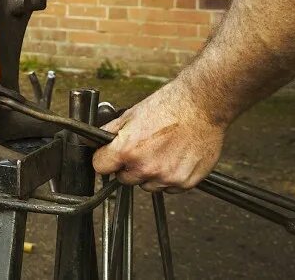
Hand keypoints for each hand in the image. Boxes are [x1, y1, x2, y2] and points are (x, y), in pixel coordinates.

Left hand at [92, 81, 226, 191]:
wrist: (200, 106)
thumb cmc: (167, 107)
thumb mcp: (130, 115)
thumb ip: (110, 132)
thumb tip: (94, 140)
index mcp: (127, 151)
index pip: (101, 167)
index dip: (104, 160)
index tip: (110, 157)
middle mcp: (145, 168)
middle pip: (124, 179)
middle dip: (128, 167)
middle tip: (142, 150)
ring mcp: (166, 177)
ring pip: (147, 185)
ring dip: (150, 174)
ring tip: (161, 152)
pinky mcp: (185, 182)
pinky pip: (169, 188)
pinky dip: (169, 177)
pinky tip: (175, 157)